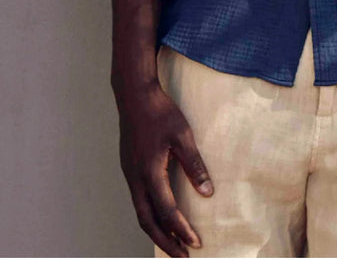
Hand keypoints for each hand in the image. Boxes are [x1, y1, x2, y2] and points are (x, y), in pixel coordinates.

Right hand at [116, 84, 212, 256]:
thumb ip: (194, 165)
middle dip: (166, 241)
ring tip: (174, 243)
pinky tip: (161, 217)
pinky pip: (138, 201)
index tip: (197, 243)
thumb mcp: (183, 136)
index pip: (167, 210)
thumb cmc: (160, 112)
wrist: (134, 94)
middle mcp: (135, 178)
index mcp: (149, 172)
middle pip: (148, 221)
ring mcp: (129, 173)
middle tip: (183, 257)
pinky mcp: (129, 168)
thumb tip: (207, 193)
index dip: (182, 229)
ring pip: (141, 213)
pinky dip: (150, 216)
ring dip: (157, 231)